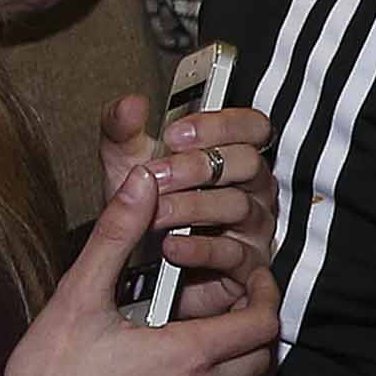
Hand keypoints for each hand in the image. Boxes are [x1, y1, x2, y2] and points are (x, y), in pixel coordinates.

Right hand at [0, 163, 281, 375]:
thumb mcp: (77, 299)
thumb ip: (115, 236)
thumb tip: (141, 180)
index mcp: (188, 355)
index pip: (262, 323)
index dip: (264, 295)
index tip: (250, 278)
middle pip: (258, 358)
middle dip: (249, 328)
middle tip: (222, 306)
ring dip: (223, 367)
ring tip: (185, 345)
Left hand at [94, 91, 276, 254]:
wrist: (139, 271)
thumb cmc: (142, 211)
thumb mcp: (125, 165)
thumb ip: (123, 130)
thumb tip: (130, 105)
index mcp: (232, 156)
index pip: (252, 126)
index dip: (219, 125)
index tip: (175, 134)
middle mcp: (252, 189)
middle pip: (248, 162)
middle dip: (196, 167)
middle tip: (155, 176)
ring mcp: (253, 228)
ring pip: (237, 206)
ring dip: (190, 206)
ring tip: (153, 214)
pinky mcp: (247, 268)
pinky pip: (232, 254)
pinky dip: (198, 249)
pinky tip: (170, 246)